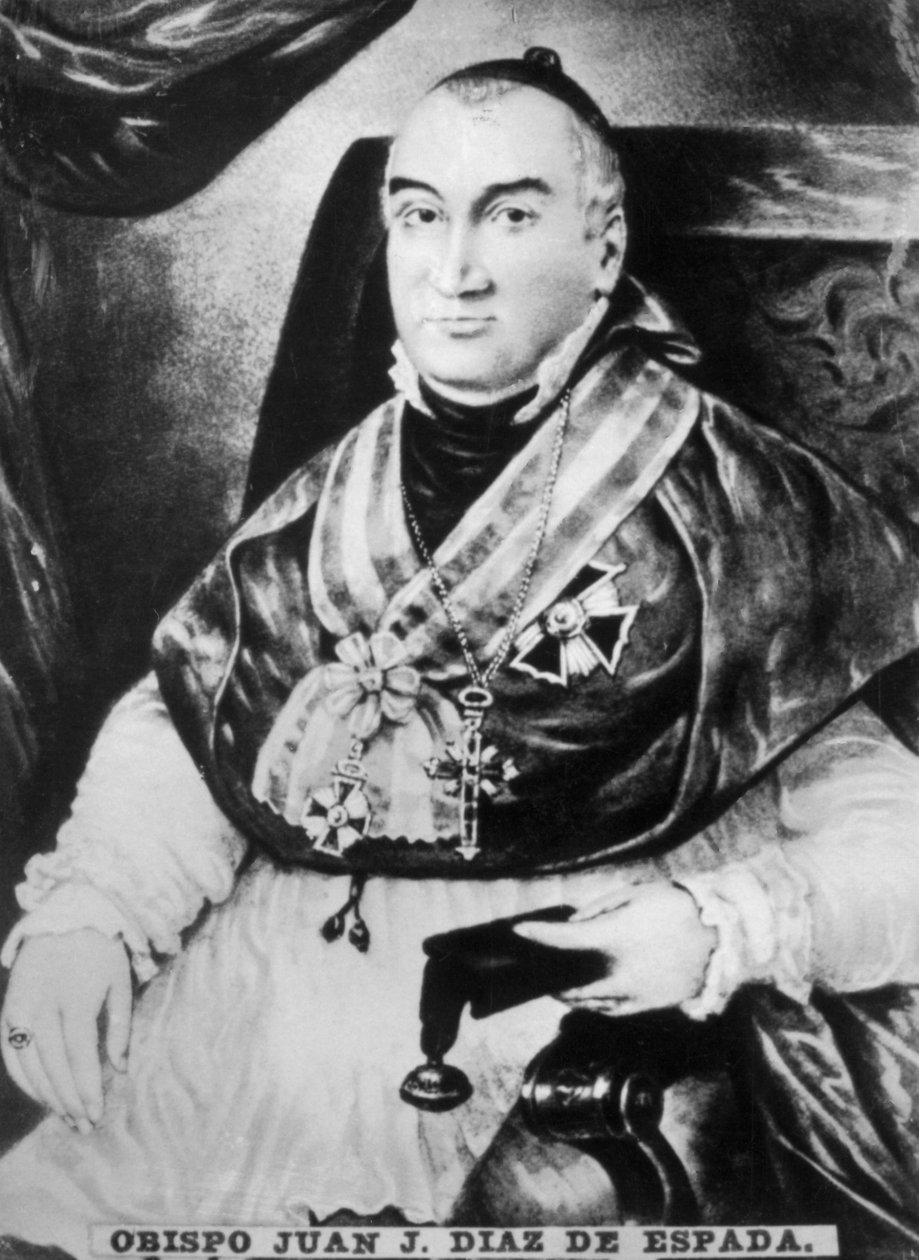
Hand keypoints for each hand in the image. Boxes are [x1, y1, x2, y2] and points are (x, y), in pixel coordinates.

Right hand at [1, 929, 131, 1131]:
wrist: (67, 915)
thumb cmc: (101, 950)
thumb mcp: (121, 981)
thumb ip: (119, 1027)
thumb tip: (119, 1069)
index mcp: (74, 998)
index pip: (78, 1056)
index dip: (86, 1089)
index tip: (96, 1114)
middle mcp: (42, 1005)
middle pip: (53, 1066)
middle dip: (69, 1100)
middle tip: (83, 1125)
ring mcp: (20, 1006)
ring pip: (28, 1064)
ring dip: (46, 1095)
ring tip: (66, 1116)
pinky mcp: (8, 1007)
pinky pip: (9, 1051)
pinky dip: (22, 1076)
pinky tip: (39, 1094)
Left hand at [514, 881, 716, 1015]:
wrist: (718, 934)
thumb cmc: (674, 907)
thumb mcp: (633, 894)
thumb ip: (598, 910)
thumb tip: (574, 925)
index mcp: (613, 938)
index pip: (564, 939)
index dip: (539, 935)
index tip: (521, 931)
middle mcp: (620, 972)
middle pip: (572, 984)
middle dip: (552, 980)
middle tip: (539, 971)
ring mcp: (635, 993)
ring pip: (591, 1003)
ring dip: (570, 996)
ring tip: (559, 988)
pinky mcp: (650, 1005)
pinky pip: (613, 1012)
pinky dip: (595, 1007)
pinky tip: (588, 1000)